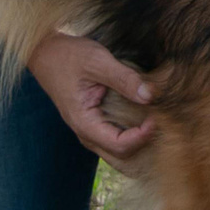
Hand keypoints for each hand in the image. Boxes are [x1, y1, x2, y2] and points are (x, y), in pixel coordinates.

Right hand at [26, 31, 154, 169]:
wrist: (47, 53)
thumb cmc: (69, 56)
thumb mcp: (98, 62)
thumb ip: (124, 79)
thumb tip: (150, 96)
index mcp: (84, 122)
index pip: (119, 145)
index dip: (142, 136)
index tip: (157, 118)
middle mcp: (86, 132)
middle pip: (121, 156)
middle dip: (143, 146)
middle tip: (162, 125)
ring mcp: (90, 129)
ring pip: (118, 151)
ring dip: (139, 143)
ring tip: (157, 125)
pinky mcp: (95, 122)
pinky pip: (115, 138)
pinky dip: (132, 135)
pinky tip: (146, 120)